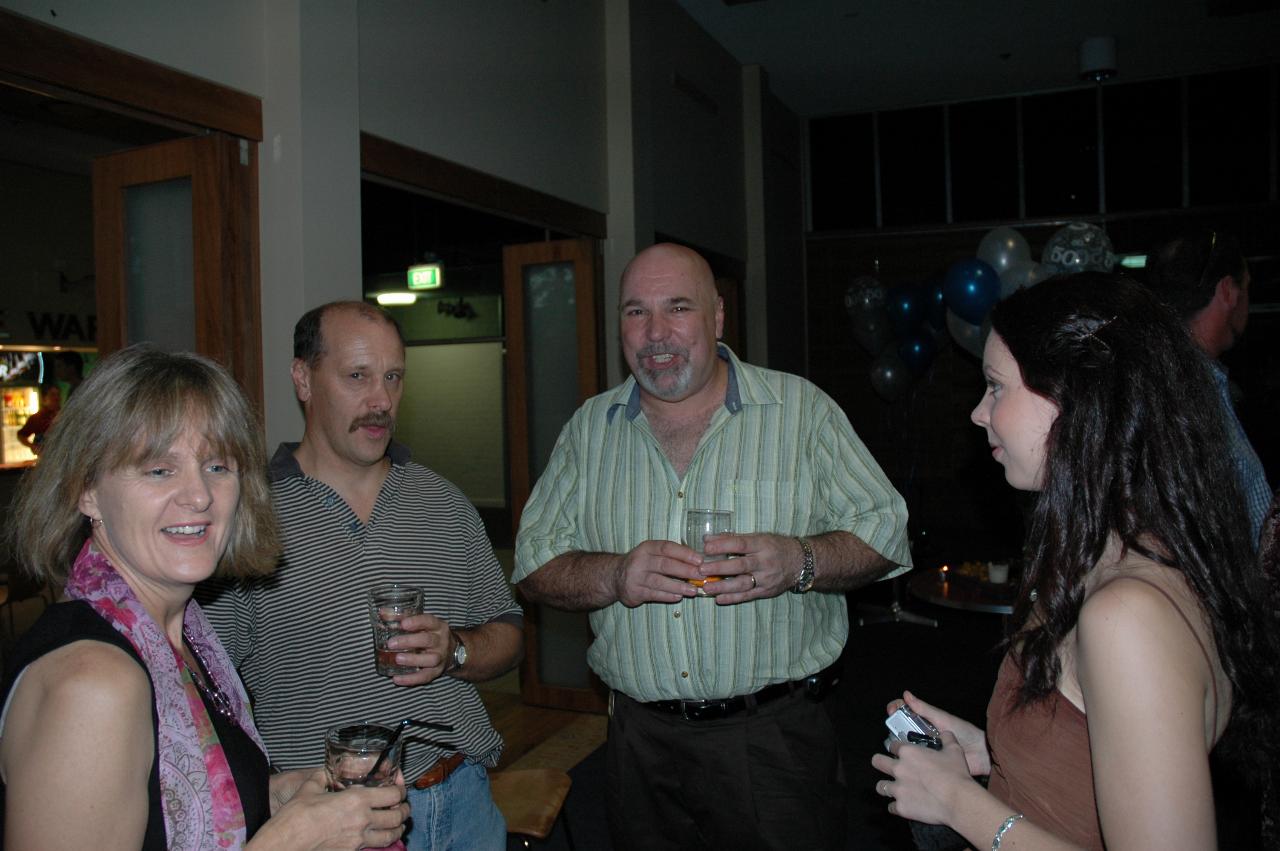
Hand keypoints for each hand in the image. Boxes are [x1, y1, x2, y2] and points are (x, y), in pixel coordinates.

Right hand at [250, 768, 407, 849]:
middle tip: (404, 807)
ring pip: (390, 837)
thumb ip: (320, 778)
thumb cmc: (294, 817)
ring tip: (398, 825)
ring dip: (397, 829)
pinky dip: (380, 843)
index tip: (400, 788)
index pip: (392, 794)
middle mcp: (362, 821)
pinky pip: (373, 848)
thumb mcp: (308, 789)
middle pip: (397, 817)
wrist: (282, 846)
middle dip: (404, 811)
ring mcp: (357, 841)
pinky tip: (376, 838)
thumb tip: (323, 772)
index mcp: (356, 800)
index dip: (401, 790)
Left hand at [385, 613, 452, 685]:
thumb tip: (382, 613)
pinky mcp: (436, 672)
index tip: (403, 624)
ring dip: (413, 660)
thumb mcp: (422, 624)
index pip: (429, 621)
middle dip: (409, 641)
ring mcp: (440, 657)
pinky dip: (411, 679)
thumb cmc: (430, 634)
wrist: (450, 651)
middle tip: (391, 643)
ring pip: (431, 659)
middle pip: (428, 640)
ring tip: (397, 659)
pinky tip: (397, 679)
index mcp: (438, 626)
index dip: (416, 622)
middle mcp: (441, 641)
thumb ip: (403, 618)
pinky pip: (425, 677)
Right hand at [611, 540, 702, 606]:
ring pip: (660, 582)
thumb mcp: (652, 553)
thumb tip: (698, 561)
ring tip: (693, 590)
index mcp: (647, 548)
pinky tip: (678, 597)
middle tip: (701, 575)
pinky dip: (667, 596)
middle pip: (665, 565)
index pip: (667, 548)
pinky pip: (654, 594)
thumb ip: (671, 555)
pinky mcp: (634, 591)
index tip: (700, 560)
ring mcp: (636, 577)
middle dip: (685, 570)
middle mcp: (640, 560)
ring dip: (678, 586)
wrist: (615, 576)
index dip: (684, 553)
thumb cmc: (642, 564)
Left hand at [700, 532, 797, 603]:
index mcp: (762, 545)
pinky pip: (748, 596)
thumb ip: (732, 538)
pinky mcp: (766, 591)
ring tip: (706, 588)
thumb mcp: (758, 537)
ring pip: (743, 584)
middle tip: (701, 569)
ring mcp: (766, 578)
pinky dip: (732, 598)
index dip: (723, 546)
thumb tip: (708, 539)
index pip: (741, 544)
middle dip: (720, 568)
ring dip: (723, 587)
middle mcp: (765, 562)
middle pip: (741, 565)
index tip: (706, 547)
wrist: (800, 562)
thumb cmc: (775, 546)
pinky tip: (719, 599)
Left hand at [871, 731, 974, 824]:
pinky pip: (891, 807)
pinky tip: (905, 806)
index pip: (893, 746)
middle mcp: (899, 769)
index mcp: (908, 753)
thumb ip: (947, 739)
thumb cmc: (956, 774)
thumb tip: (946, 733)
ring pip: (881, 786)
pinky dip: (897, 807)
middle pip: (878, 762)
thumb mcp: (954, 750)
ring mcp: (898, 789)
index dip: (897, 748)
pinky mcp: (901, 807)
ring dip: (887, 787)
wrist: (958, 801)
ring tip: (895, 789)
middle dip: (881, 763)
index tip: (901, 752)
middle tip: (888, 767)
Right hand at [886, 691, 988, 775]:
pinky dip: (908, 760)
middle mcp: (923, 735)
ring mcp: (925, 750)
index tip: (892, 710)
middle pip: (901, 728)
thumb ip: (925, 709)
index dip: (896, 709)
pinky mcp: (929, 764)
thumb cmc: (964, 732)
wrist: (980, 753)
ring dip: (898, 744)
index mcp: (925, 722)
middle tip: (891, 727)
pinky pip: (915, 762)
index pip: (905, 712)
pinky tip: (903, 759)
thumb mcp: (942, 719)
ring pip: (905, 746)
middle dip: (893, 726)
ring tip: (895, 743)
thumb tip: (906, 694)